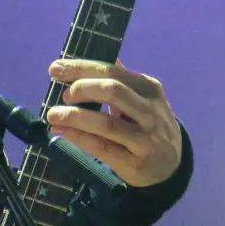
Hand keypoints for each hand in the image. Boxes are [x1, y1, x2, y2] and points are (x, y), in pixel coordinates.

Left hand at [45, 58, 182, 187]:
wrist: (171, 164)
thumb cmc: (145, 123)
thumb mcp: (140, 98)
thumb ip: (116, 80)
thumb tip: (85, 61)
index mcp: (148, 88)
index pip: (112, 72)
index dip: (81, 68)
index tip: (55, 69)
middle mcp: (150, 111)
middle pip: (113, 92)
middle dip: (82, 89)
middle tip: (64, 96)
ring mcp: (145, 138)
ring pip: (106, 123)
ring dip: (74, 117)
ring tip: (53, 115)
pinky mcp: (135, 162)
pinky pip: (102, 147)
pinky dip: (78, 137)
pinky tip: (61, 131)